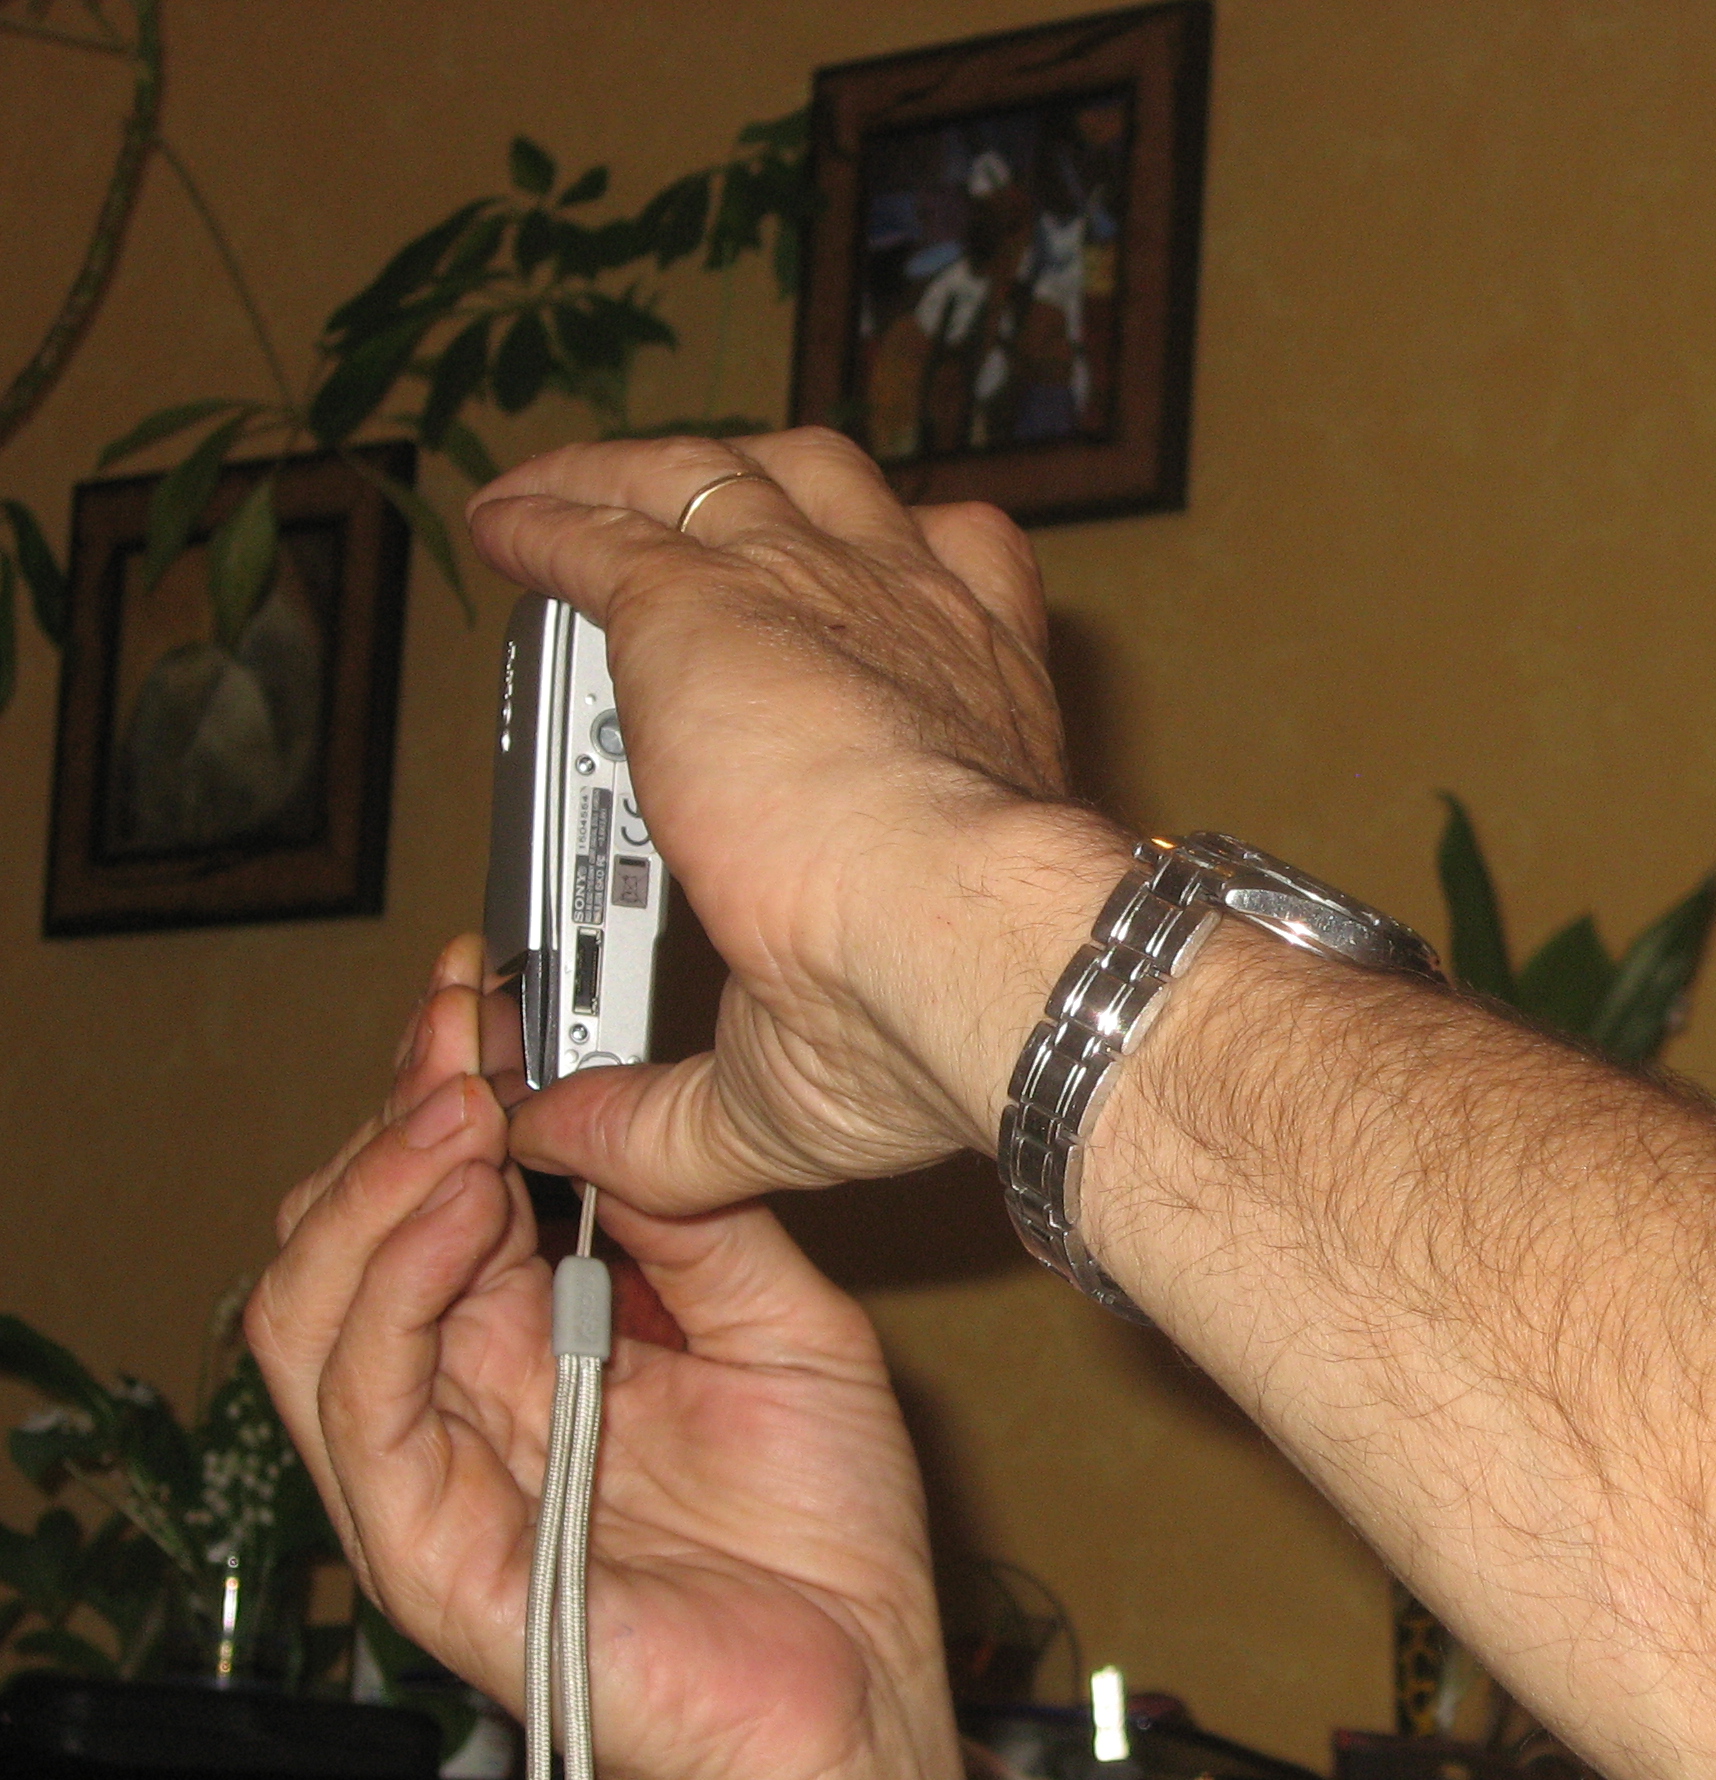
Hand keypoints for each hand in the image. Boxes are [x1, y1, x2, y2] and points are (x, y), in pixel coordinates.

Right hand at [245, 935, 956, 1779]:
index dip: (450, 1088)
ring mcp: (437, 1479)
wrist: (859, 1696)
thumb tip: (613, 1111)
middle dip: (402, 1112)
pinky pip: (361, 1405)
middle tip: (467, 1028)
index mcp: (542, 1350)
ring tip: (459, 1107)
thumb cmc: (825, 1544)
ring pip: (312, 1308)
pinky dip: (391, 1289)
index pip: (444, 1198)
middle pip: (357, 1233)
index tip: (487, 992)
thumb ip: (696, 1226)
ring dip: (378, 1186)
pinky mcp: (430, 1552)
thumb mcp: (783, 1327)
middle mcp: (470, 1405)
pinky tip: (459, 1211)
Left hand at [466, 429, 1126, 1215]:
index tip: (830, 622)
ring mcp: (811, 593)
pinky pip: (600, 522)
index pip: (951, 592)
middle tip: (697, 539)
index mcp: (982, 712)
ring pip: (719, 473)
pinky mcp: (700, 602)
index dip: (889, 593)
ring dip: (646, 478)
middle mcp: (914, 623)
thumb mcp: (796, 1080)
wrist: (969, 942)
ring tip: (585, 494)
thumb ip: (669, 1111)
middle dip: (766, 497)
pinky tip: (503, 524)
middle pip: (834, 493)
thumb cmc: (943, 1013)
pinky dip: (544, 515)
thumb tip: (565, 1138)